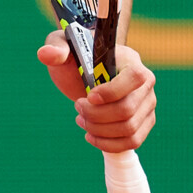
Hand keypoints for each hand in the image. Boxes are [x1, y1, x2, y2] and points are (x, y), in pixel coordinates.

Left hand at [37, 31, 156, 152]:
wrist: (88, 73)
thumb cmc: (78, 58)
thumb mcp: (65, 48)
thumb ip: (56, 48)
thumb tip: (45, 54)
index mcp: (131, 61)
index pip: (134, 78)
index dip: (111, 92)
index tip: (87, 97)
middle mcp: (145, 84)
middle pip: (127, 109)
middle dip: (96, 115)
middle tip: (77, 107)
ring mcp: (147, 105)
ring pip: (129, 129)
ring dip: (99, 130)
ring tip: (81, 120)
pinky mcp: (143, 122)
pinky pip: (132, 141)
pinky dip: (109, 144)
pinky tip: (91, 135)